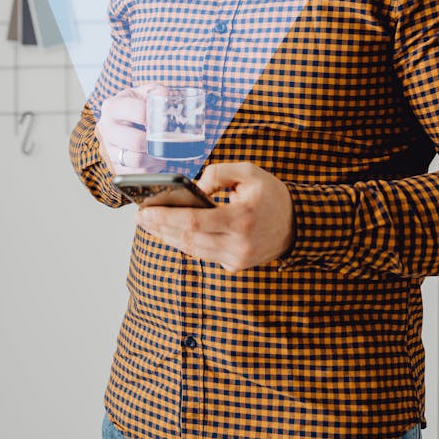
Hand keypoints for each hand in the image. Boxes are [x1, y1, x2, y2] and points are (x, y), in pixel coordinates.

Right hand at [95, 83, 168, 174]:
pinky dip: (149, 170)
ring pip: (136, 160)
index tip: (165, 122)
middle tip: (165, 139)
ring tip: (161, 152)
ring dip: (154, 158)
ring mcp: (107, 149)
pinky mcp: (112, 166)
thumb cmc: (134, 108)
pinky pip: (135, 174)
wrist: (117, 123)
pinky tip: (154, 161)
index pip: (138, 112)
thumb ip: (155, 91)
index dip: (156, 118)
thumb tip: (165, 96)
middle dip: (156, 142)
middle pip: (136, 141)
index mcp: (112, 107)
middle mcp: (105, 128)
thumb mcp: (142, 94)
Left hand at [136, 161, 295, 270]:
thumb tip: (192, 188)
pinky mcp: (234, 266)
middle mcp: (238, 245)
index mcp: (241, 220)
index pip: (194, 223)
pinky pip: (203, 254)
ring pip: (192, 250)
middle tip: (139, 217)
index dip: (166, 218)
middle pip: (187, 239)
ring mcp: (236, 260)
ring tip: (149, 224)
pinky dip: (184, 243)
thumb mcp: (249, 172)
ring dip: (168, 237)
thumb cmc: (271, 195)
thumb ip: (218, 173)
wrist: (298, 225)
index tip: (144, 212)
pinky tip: (170, 232)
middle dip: (159, 228)